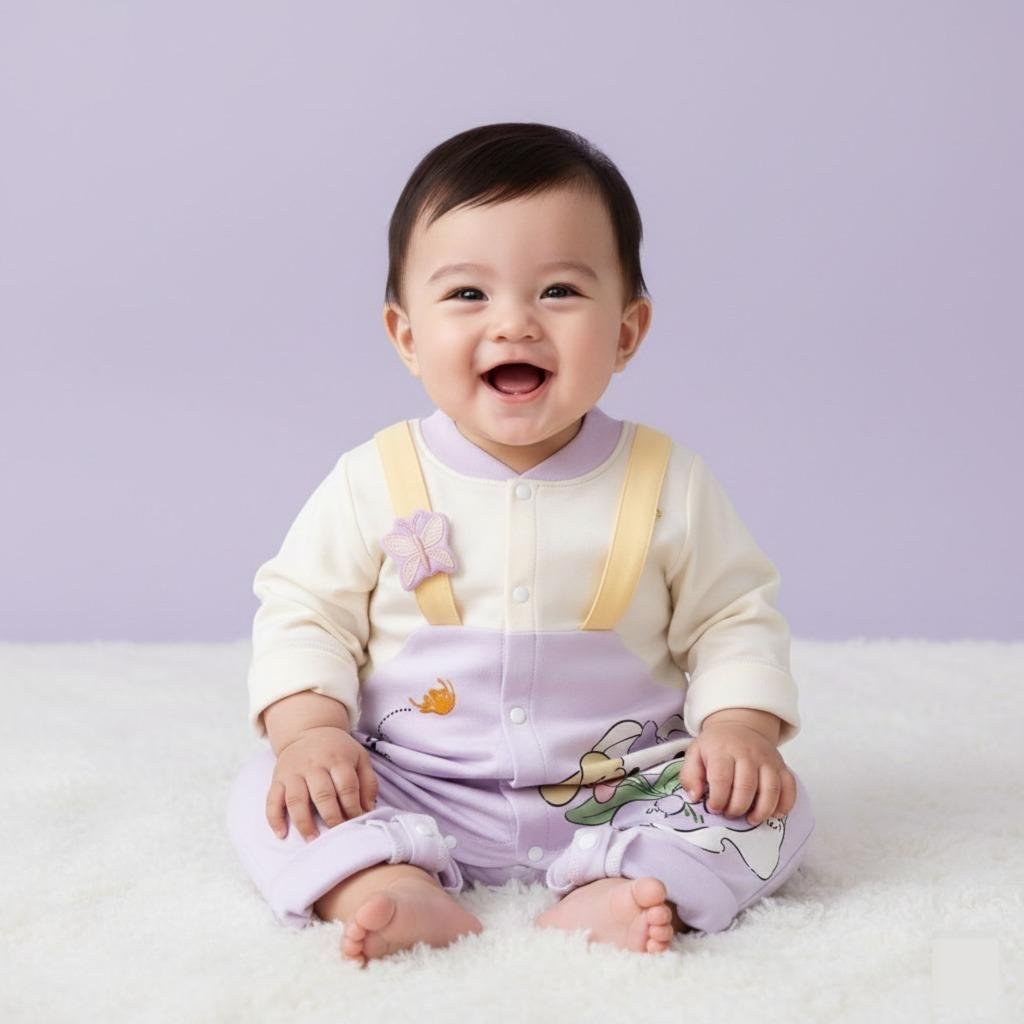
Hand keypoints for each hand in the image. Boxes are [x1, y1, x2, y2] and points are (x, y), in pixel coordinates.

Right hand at [266, 726, 378, 842]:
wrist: (309, 730)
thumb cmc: (338, 750)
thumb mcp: (359, 757)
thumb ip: (368, 782)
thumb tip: (368, 810)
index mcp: (337, 759)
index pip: (346, 786)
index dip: (352, 807)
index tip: (356, 821)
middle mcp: (313, 764)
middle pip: (322, 794)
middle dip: (332, 818)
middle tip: (338, 834)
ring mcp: (293, 772)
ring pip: (296, 799)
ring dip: (304, 822)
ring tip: (312, 839)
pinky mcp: (277, 779)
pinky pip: (272, 799)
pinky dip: (274, 818)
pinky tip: (282, 834)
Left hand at [679, 721, 795, 824]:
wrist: (739, 726)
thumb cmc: (715, 746)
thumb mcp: (694, 754)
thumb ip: (690, 776)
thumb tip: (696, 798)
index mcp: (722, 750)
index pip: (721, 778)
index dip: (717, 799)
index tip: (713, 808)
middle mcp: (748, 753)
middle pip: (746, 787)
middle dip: (737, 808)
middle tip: (730, 815)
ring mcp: (768, 759)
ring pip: (771, 789)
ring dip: (761, 811)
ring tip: (750, 820)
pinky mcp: (782, 766)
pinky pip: (790, 787)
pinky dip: (785, 804)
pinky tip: (774, 814)